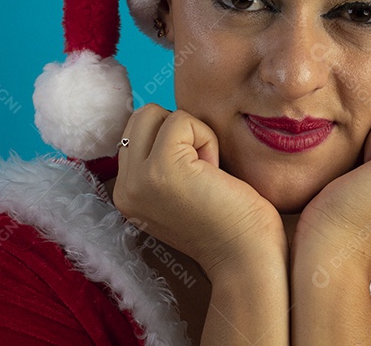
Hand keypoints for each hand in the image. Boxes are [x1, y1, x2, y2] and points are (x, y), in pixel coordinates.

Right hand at [112, 104, 285, 278]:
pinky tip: (214, 174)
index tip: (193, 179)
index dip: (172, 141)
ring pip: (157, 114)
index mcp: (125, 193)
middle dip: (178, 132)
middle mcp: (124, 188)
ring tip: (206, 174)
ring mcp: (139, 179)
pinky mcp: (161, 168)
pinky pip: (182, 120)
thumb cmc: (228, 220)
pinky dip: (206, 138)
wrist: (246, 257)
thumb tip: (162, 117)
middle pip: (142, 117)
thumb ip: (158, 161)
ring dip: (192, 134)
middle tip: (201, 172)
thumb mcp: (177, 190)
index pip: (135, 132)